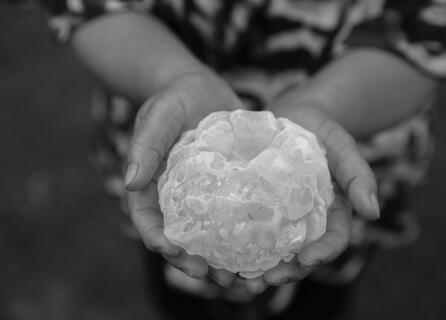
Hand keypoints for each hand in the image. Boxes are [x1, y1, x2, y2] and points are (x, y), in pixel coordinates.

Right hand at [124, 71, 242, 285]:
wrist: (202, 89)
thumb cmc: (174, 98)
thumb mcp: (159, 114)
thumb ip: (146, 143)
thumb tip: (130, 182)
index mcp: (152, 185)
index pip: (147, 219)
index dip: (157, 238)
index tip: (173, 250)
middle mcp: (176, 197)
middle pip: (179, 238)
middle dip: (191, 261)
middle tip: (213, 275)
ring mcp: (203, 197)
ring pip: (207, 236)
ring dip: (219, 259)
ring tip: (239, 277)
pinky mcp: (228, 190)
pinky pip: (233, 218)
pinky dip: (243, 238)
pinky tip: (261, 250)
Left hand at [243, 104, 378, 293]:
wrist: (293, 116)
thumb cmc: (323, 131)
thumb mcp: (343, 147)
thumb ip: (359, 176)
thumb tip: (374, 213)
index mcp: (332, 212)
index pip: (333, 240)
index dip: (322, 253)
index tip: (306, 259)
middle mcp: (306, 220)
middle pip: (299, 254)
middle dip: (285, 271)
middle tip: (264, 281)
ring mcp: (281, 216)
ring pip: (273, 250)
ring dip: (257, 269)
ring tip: (237, 279)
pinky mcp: (258, 208)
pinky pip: (250, 231)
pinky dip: (237, 248)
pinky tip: (221, 258)